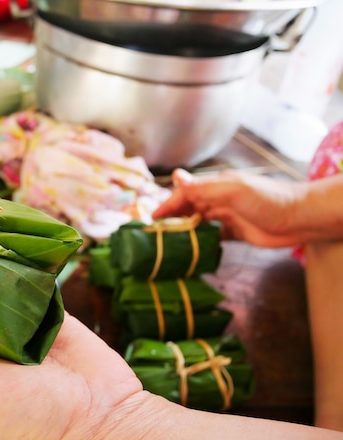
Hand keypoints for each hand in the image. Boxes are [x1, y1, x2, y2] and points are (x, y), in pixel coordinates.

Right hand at [152, 169, 305, 246]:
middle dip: (172, 219)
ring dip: (184, 230)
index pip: (185, 194)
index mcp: (216, 186)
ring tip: (168, 243)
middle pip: (189, 208)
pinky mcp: (235, 232)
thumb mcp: (233, 191)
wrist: (299, 218)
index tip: (153, 219)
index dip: (168, 206)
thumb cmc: (268, 200)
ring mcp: (227, 216)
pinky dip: (200, 241)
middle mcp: (219, 200)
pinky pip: (212, 236)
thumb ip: (203, 187)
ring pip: (198, 222)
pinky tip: (191, 250)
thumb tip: (175, 176)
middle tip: (155, 234)